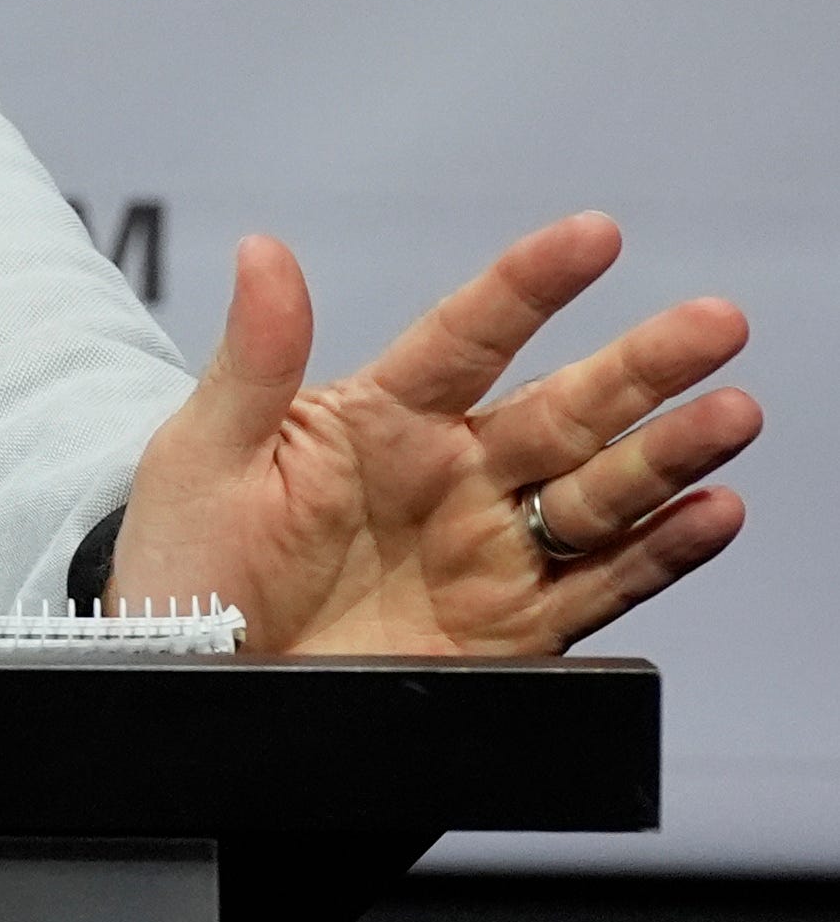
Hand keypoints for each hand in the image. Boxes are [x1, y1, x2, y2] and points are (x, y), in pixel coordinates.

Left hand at [110, 215, 756, 653]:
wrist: (195, 686)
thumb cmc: (189, 564)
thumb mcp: (204, 455)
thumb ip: (254, 359)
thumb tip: (263, 249)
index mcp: (377, 419)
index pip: (466, 336)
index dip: (530, 286)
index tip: (596, 235)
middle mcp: (451, 475)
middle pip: (564, 407)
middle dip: (644, 366)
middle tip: (716, 321)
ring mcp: (488, 551)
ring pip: (600, 491)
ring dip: (670, 454)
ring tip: (733, 415)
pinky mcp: (512, 630)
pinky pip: (601, 584)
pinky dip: (663, 552)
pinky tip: (713, 515)